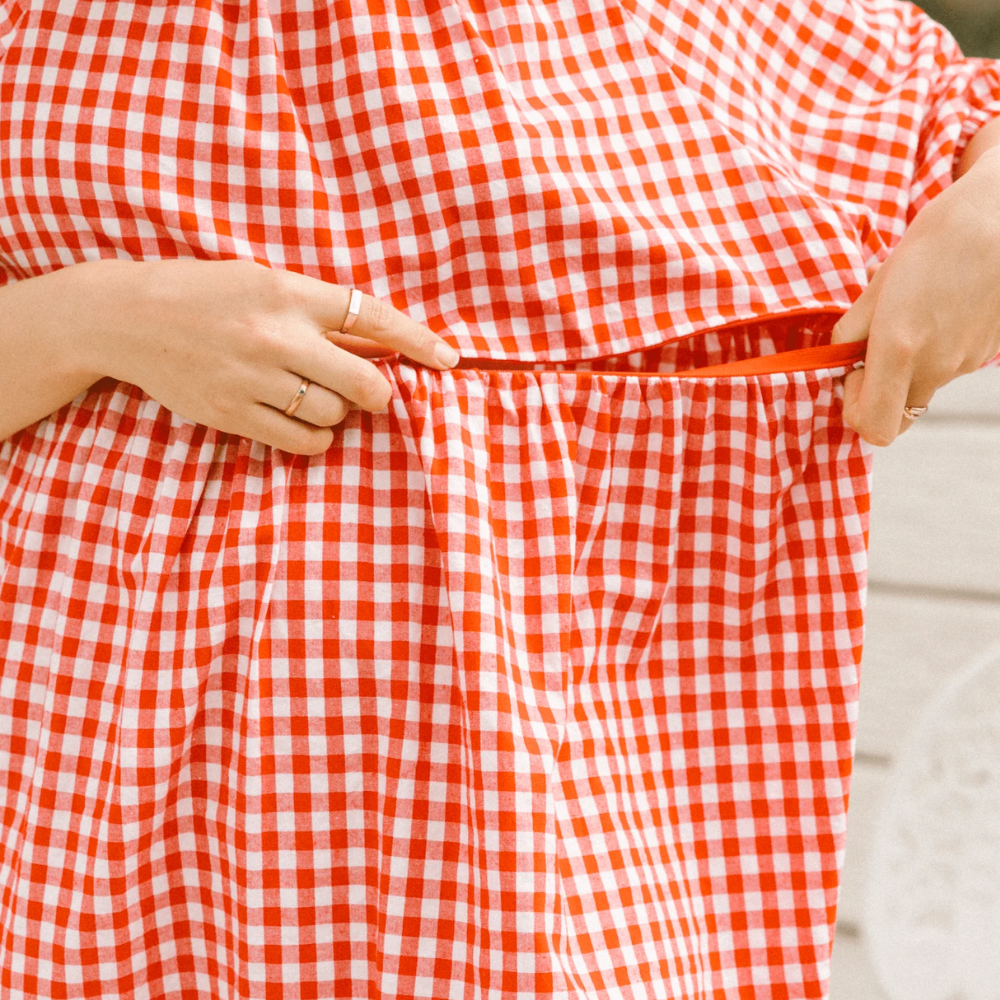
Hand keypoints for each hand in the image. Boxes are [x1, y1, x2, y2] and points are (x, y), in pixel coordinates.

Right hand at [78, 258, 458, 454]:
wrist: (128, 316)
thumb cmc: (206, 293)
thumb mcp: (266, 283)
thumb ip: (322, 314)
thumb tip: (381, 346)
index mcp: (289, 292)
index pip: (371, 317)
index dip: (418, 340)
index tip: (450, 359)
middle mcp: (276, 336)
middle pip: (366, 382)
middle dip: (382, 393)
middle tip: (374, 393)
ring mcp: (253, 378)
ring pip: (335, 415)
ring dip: (341, 413)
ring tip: (318, 398)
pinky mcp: (233, 413)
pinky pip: (302, 442)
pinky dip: (318, 439)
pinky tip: (305, 424)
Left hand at [831, 147, 999, 445]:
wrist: (998, 219)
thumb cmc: (932, 245)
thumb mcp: (877, 286)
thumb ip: (851, 333)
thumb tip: (841, 362)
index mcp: (899, 349)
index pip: (873, 428)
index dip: (854, 410)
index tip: (852, 372)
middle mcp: (935, 366)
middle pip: (897, 418)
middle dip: (876, 397)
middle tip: (871, 357)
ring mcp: (964, 364)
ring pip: (921, 391)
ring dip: (905, 370)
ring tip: (911, 318)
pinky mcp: (984, 355)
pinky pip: (946, 369)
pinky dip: (933, 354)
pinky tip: (937, 313)